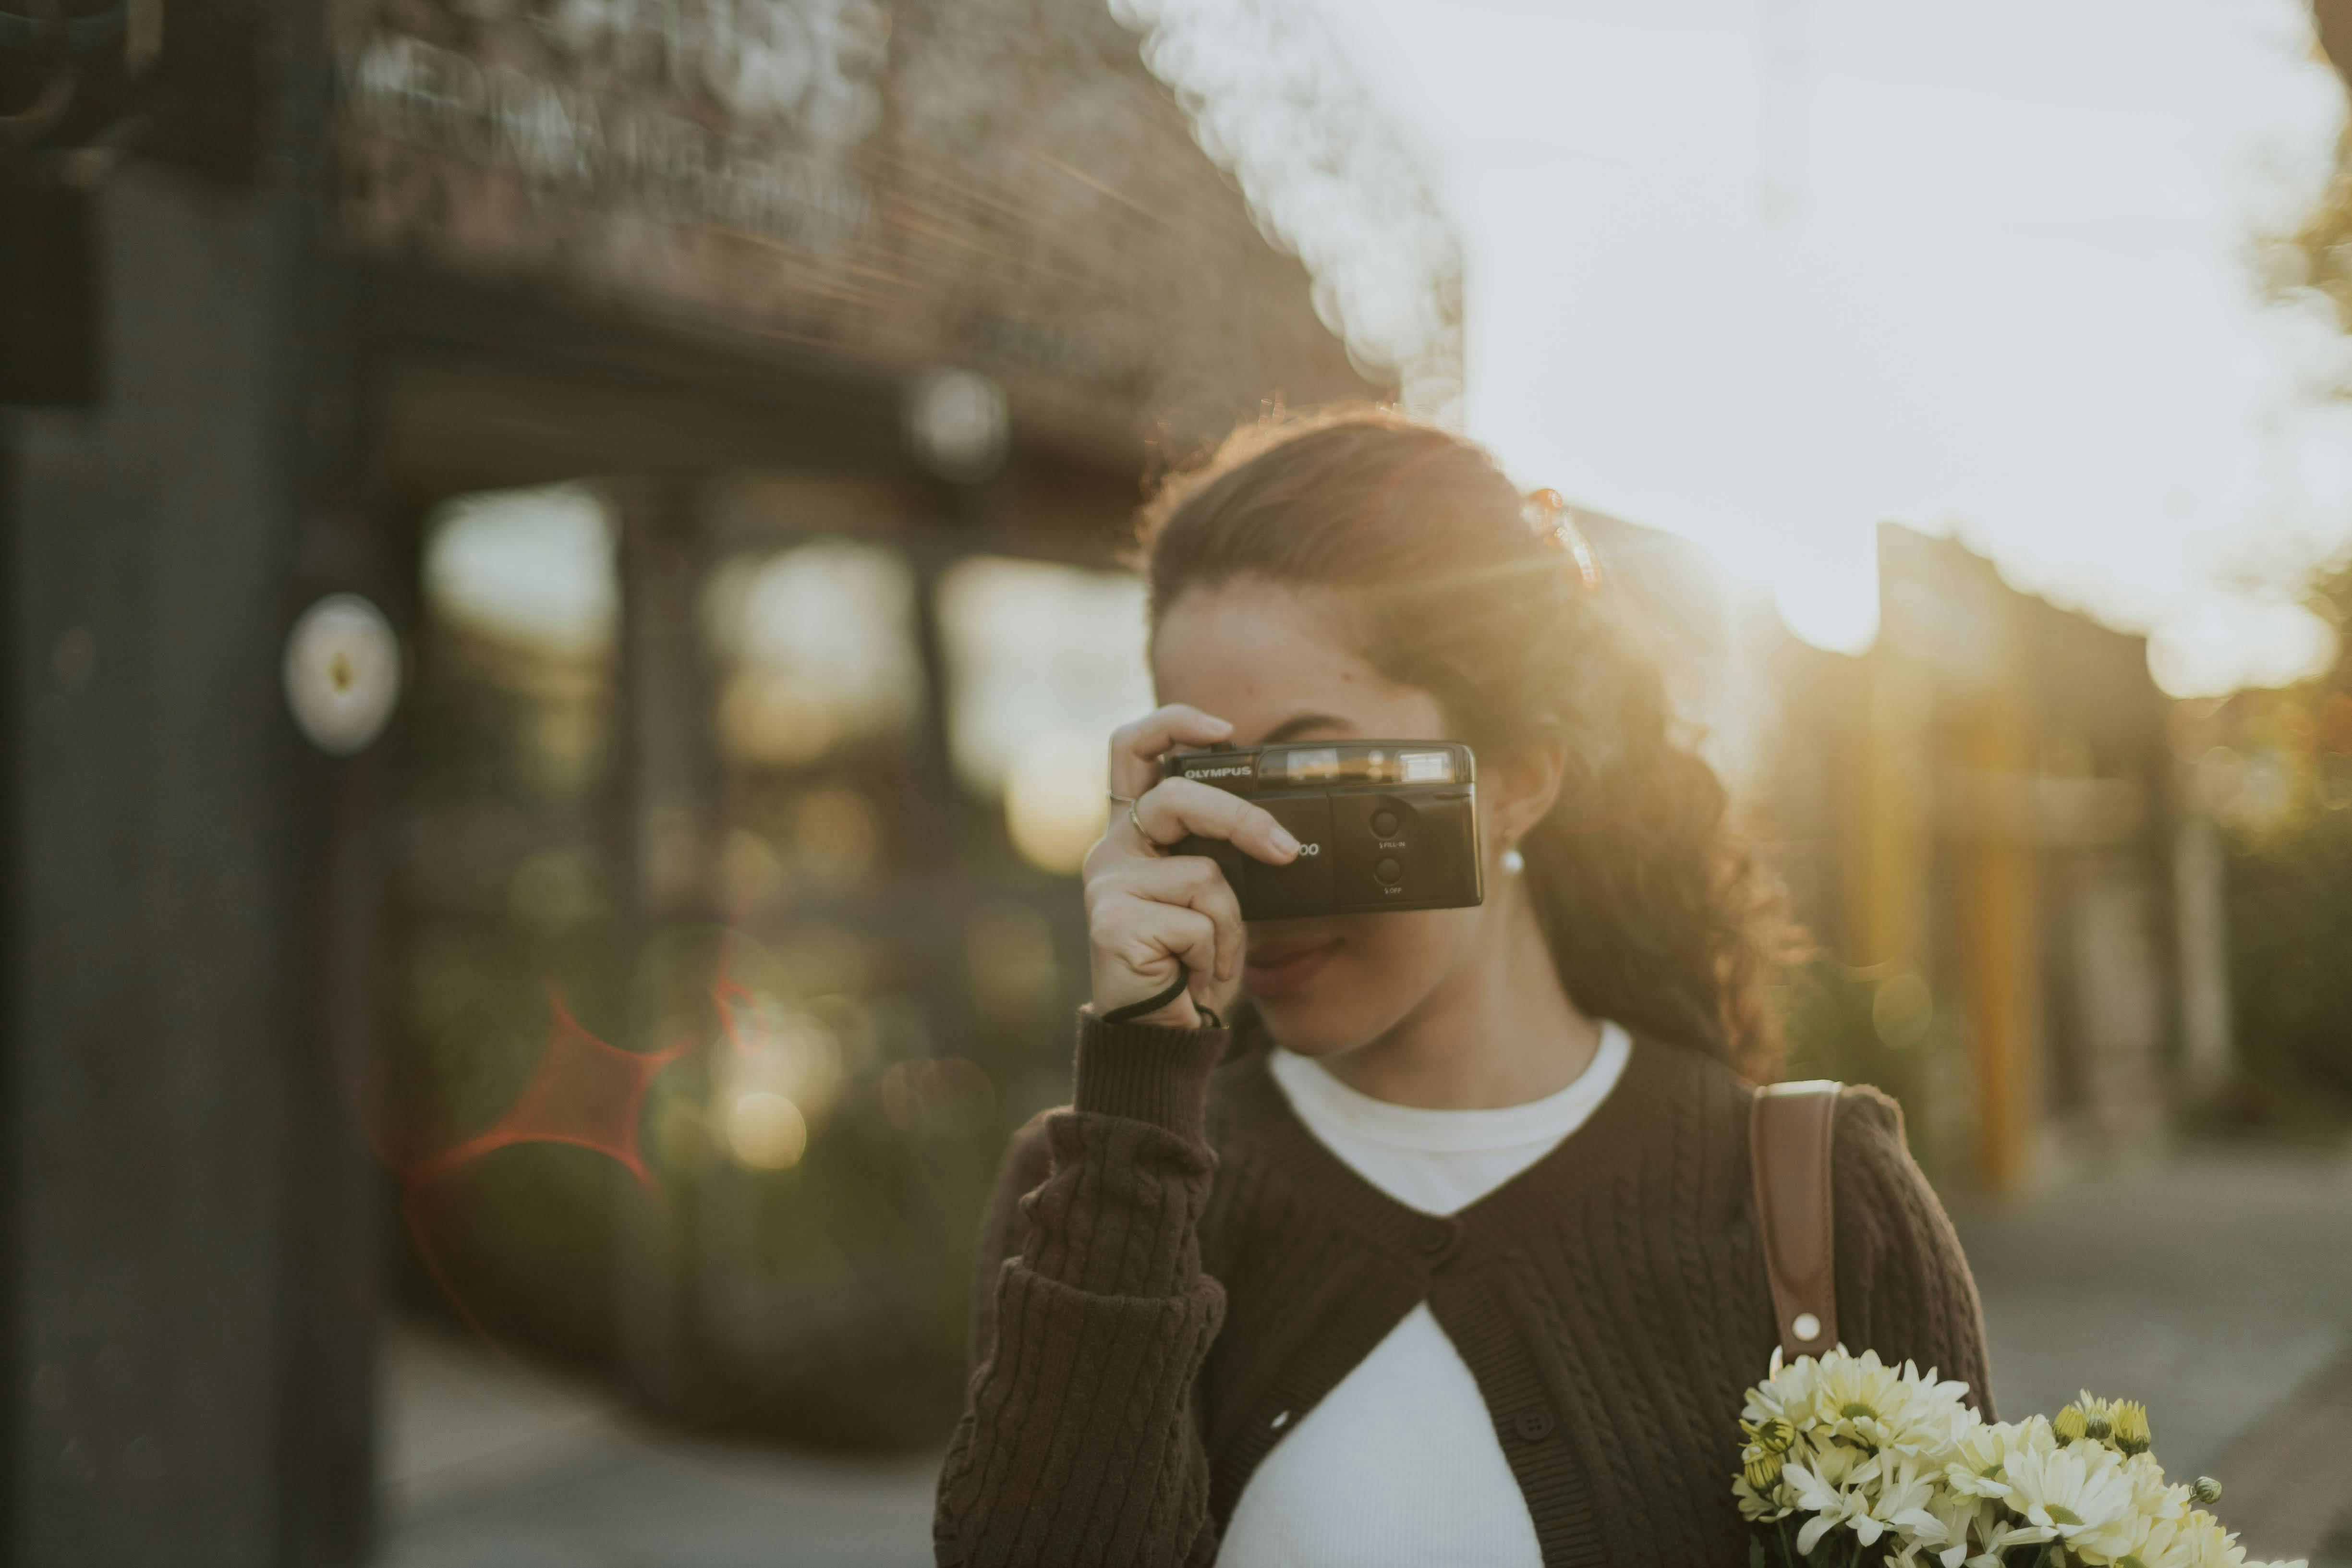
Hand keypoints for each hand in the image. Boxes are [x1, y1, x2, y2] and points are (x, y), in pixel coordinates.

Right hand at [1083, 705, 1300, 1026]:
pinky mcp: (1112, 924)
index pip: (1132, 748)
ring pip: (1204, 874)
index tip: (1224, 729)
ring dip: (1229, 924)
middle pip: (1177, 799)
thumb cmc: (1185, 959)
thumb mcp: (1207, 893)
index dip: (1173, 722)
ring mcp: (1106, 886)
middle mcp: (1111, 850)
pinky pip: (1198, 922)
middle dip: (1242, 820)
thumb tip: (1277, 831)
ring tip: (1207, 956)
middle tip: (1284, 847)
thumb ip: (1217, 852)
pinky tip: (1190, 974)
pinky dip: (1215, 954)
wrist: (1157, 1031)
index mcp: (1131, 831)